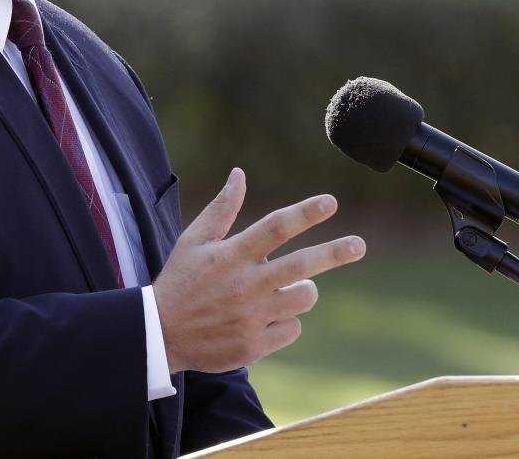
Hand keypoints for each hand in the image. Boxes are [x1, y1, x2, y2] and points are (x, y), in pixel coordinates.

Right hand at [153, 168, 365, 373]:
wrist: (160, 336)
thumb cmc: (181, 281)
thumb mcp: (193, 241)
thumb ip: (222, 208)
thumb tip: (239, 173)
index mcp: (231, 255)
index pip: (274, 228)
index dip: (305, 214)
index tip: (330, 202)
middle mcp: (244, 285)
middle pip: (301, 266)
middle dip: (334, 253)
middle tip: (359, 245)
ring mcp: (251, 317)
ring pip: (303, 298)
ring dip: (303, 290)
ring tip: (282, 288)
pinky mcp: (255, 345)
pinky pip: (292, 328)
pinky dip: (286, 321)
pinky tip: (264, 318)